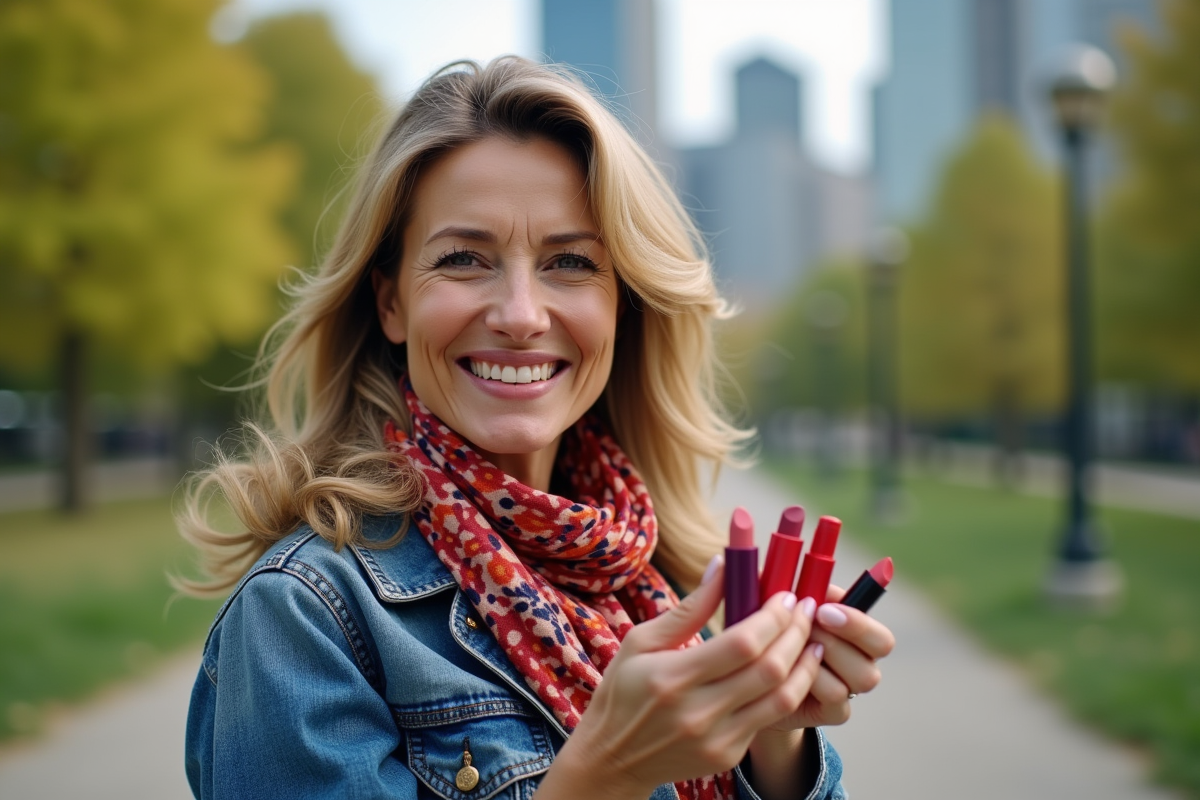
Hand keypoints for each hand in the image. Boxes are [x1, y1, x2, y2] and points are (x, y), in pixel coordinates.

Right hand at [540, 559, 823, 799]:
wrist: (612, 759)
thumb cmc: (623, 692)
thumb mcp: (641, 641)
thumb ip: (689, 608)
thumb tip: (724, 564)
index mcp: (672, 677)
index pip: (742, 643)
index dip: (772, 616)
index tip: (785, 595)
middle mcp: (698, 712)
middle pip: (769, 669)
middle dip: (796, 633)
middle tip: (806, 609)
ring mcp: (716, 739)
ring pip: (782, 699)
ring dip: (805, 665)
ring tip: (813, 640)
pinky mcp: (727, 756)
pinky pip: (770, 719)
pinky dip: (788, 690)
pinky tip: (793, 670)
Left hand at [762, 584, 894, 732]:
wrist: (754, 679)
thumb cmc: (767, 633)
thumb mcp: (774, 606)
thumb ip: (786, 588)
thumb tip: (780, 570)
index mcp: (855, 631)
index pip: (880, 634)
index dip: (858, 621)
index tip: (823, 610)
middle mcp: (861, 660)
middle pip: (879, 654)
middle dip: (840, 637)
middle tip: (806, 630)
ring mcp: (851, 687)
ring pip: (860, 677)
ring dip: (823, 659)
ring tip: (791, 649)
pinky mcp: (835, 711)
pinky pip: (836, 699)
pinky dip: (812, 683)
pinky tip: (789, 673)